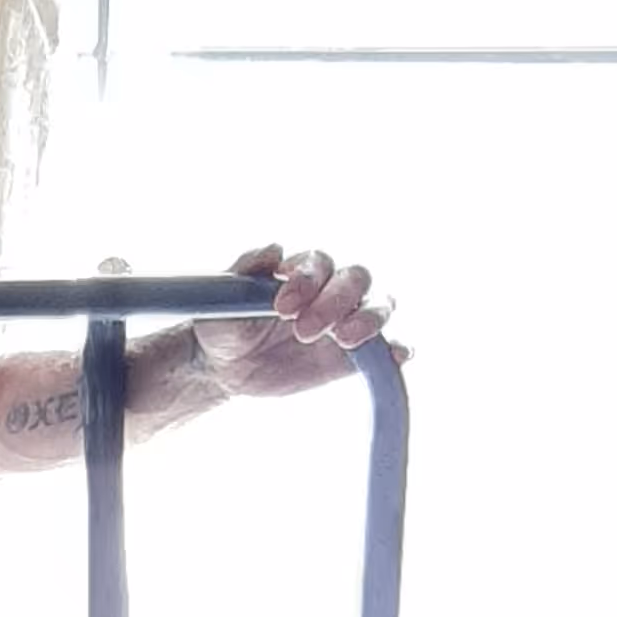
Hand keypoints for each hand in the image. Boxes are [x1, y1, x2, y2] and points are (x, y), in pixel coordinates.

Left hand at [196, 243, 392, 403]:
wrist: (225, 368)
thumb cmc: (223, 325)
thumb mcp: (221, 299)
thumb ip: (244, 271)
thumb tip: (275, 249)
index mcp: (300, 270)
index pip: (317, 263)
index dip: (305, 281)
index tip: (282, 307)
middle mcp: (330, 290)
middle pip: (355, 279)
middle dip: (335, 301)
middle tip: (304, 330)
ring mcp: (347, 321)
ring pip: (378, 305)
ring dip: (368, 319)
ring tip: (344, 341)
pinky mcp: (355, 355)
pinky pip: (387, 347)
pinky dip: (396, 347)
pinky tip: (395, 355)